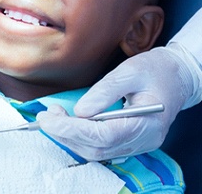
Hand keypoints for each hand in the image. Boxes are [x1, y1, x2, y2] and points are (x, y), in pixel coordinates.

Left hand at [37, 44, 196, 160]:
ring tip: (53, 117)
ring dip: (70, 137)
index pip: (103, 136)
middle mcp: (142, 141)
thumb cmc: (155, 70)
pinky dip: (79, 138)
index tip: (48, 118)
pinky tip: (67, 124)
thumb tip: (79, 111)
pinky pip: (101, 147)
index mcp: (146, 123)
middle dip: (65, 134)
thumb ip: (105, 92)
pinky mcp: (129, 140)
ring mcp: (137, 144)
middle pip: (97, 149)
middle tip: (46, 116)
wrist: (176, 76)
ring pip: (96, 152)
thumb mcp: (130, 72)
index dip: (72, 129)